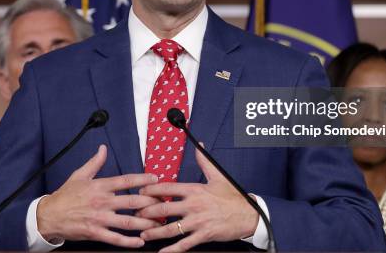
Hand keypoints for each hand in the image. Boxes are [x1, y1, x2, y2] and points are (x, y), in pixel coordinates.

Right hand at [36, 144, 160, 247]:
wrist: (48, 215)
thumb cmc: (65, 195)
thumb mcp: (79, 175)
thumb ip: (95, 162)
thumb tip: (103, 148)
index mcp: (100, 186)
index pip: (126, 180)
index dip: (142, 179)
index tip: (156, 179)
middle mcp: (102, 201)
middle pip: (132, 201)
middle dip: (150, 203)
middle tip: (164, 204)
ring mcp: (99, 218)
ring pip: (127, 221)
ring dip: (145, 223)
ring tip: (158, 224)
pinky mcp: (94, 233)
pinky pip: (114, 238)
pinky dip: (128, 241)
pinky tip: (140, 242)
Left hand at [136, 145, 258, 251]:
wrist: (249, 215)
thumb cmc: (232, 196)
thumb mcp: (218, 176)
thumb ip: (205, 161)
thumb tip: (199, 144)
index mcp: (195, 190)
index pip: (168, 188)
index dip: (151, 190)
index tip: (140, 192)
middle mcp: (194, 205)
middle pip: (164, 209)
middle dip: (147, 212)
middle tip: (136, 214)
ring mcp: (198, 222)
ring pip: (171, 228)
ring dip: (155, 232)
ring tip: (143, 234)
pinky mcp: (204, 235)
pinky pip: (184, 244)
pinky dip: (172, 250)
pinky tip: (161, 252)